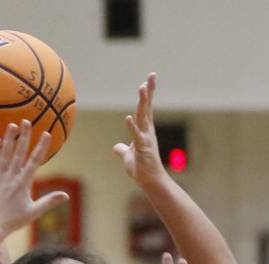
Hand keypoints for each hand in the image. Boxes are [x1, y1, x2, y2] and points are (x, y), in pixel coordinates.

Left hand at [0, 122, 68, 236]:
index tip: (47, 134)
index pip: (34, 161)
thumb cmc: (13, 221)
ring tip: (12, 125)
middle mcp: (10, 177)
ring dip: (9, 139)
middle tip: (27, 121)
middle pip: (18, 153)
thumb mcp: (34, 212)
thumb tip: (66, 195)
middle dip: (24, 136)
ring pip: (4, 154)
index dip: (41, 147)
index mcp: (23, 184)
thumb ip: (49, 201)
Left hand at [112, 72, 166, 187]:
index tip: (148, 80)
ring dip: (142, 103)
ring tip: (142, 88)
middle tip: (151, 76)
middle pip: (147, 108)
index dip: (147, 95)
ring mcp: (146, 139)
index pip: (146, 109)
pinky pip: (136, 136)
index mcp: (144, 131)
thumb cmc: (142, 169)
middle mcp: (147, 131)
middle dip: (149, 92)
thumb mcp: (128, 157)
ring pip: (143, 117)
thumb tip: (116, 147)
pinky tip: (128, 118)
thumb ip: (123, 150)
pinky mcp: (143, 149)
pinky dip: (132, 127)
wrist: (151, 182)